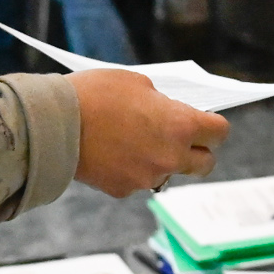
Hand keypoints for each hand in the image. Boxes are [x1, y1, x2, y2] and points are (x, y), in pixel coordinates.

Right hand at [71, 68, 227, 195]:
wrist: (54, 123)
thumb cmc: (96, 94)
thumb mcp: (138, 83)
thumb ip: (162, 103)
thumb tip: (168, 114)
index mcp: (181, 125)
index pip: (219, 132)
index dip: (213, 127)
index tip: (205, 123)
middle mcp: (171, 157)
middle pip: (205, 163)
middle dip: (198, 152)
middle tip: (180, 140)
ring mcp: (148, 177)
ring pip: (169, 174)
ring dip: (161, 161)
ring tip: (134, 142)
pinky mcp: (124, 190)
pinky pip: (138, 181)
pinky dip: (131, 170)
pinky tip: (112, 153)